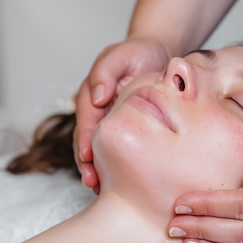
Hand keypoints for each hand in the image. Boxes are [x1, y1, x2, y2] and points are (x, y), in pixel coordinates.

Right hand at [74, 38, 170, 191]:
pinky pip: (118, 147)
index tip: (87, 158)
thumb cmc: (138, 52)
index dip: (85, 141)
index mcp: (92, 95)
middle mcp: (97, 110)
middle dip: (87, 163)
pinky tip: (122, 181)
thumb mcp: (122, 55)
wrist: (157, 54)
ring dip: (99, 169)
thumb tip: (96, 96)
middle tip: (92, 183)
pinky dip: (116, 164)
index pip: (85, 121)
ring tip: (101, 190)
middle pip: (86, 140)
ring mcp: (109, 120)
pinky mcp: (125, 127)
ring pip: (100, 148)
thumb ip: (106, 73)